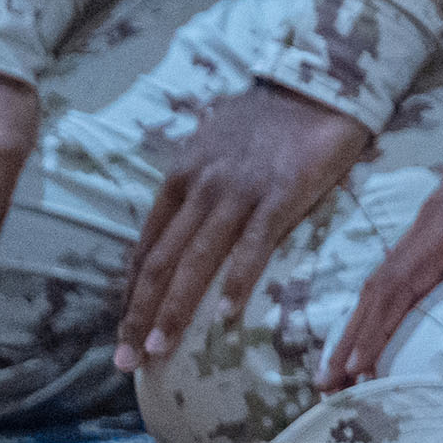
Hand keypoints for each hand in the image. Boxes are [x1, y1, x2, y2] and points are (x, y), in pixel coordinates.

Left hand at [117, 84, 373, 367]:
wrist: (317, 83)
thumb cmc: (268, 117)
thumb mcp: (213, 145)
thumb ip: (195, 184)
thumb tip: (182, 225)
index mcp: (181, 178)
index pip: (146, 247)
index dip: (132, 294)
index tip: (125, 331)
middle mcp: (201, 188)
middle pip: (160, 261)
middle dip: (139, 314)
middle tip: (129, 360)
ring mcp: (239, 193)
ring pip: (196, 260)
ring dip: (175, 309)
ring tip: (161, 349)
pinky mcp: (281, 195)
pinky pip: (252, 247)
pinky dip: (236, 283)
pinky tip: (226, 317)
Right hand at [330, 87, 442, 384]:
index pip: (400, 283)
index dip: (375, 329)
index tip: (355, 370)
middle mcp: (436, 219)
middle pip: (382, 284)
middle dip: (354, 335)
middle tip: (329, 383)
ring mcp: (440, 215)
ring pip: (389, 275)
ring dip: (364, 321)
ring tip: (346, 364)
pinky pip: (407, 263)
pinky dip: (386, 298)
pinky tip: (381, 316)